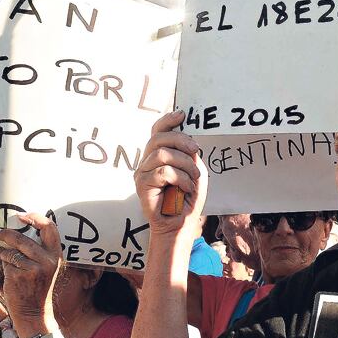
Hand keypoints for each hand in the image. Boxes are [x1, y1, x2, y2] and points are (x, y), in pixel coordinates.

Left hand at [0, 213, 61, 333]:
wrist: (35, 313)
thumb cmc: (37, 287)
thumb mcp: (46, 267)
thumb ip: (37, 250)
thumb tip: (16, 230)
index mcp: (56, 255)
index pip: (49, 228)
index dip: (35, 218)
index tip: (22, 216)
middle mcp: (47, 260)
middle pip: (23, 238)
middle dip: (7, 233)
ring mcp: (33, 268)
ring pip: (12, 251)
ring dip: (3, 252)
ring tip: (2, 255)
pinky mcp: (19, 276)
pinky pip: (6, 262)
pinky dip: (3, 263)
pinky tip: (7, 270)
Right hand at [134, 110, 207, 237]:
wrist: (180, 223)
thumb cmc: (186, 198)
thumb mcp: (194, 171)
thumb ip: (189, 155)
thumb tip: (188, 140)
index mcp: (159, 155)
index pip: (157, 131)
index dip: (168, 120)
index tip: (182, 114)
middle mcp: (147, 161)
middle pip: (159, 138)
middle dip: (182, 141)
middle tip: (196, 151)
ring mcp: (142, 172)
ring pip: (163, 154)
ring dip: (185, 164)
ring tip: (193, 178)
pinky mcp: (141, 185)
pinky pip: (163, 172)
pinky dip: (180, 178)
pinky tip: (185, 188)